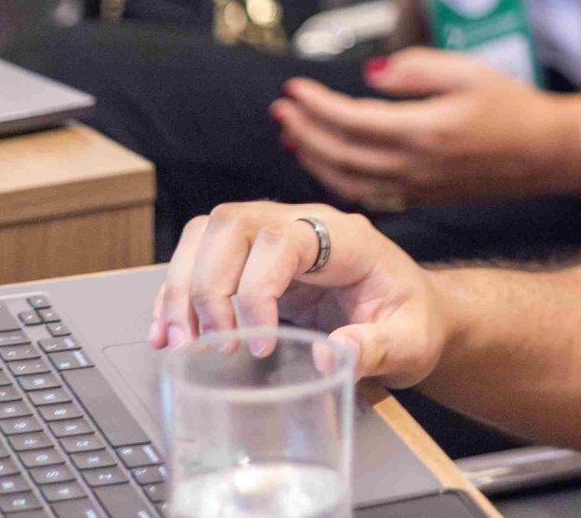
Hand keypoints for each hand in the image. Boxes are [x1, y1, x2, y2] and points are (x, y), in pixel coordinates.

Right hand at [152, 201, 445, 385]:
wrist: (413, 313)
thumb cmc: (412, 320)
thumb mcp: (410, 342)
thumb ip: (377, 348)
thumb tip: (330, 355)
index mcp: (346, 237)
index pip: (284, 237)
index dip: (258, 287)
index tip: (258, 343)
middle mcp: (305, 225)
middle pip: (234, 225)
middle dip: (208, 286)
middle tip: (211, 345)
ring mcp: (275, 237)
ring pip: (208, 234)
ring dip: (182, 287)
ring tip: (179, 342)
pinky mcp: (253, 260)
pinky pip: (200, 257)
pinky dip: (176, 293)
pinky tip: (168, 333)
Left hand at [273, 49, 572, 209]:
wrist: (547, 151)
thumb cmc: (513, 106)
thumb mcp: (467, 71)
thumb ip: (415, 69)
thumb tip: (370, 74)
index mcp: (423, 130)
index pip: (350, 119)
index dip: (316, 104)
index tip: (293, 88)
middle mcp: (414, 165)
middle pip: (340, 153)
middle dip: (304, 130)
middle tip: (282, 109)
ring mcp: (417, 187)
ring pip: (347, 180)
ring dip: (313, 158)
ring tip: (293, 136)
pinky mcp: (423, 197)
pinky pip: (367, 195)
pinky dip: (338, 181)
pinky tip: (328, 165)